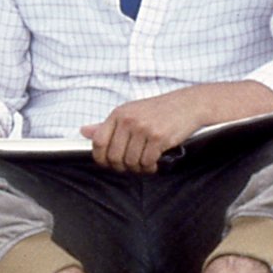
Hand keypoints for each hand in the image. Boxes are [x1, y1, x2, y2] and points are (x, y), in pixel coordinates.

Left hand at [80, 90, 212, 172]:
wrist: (188, 104)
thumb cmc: (159, 110)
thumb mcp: (130, 112)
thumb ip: (108, 125)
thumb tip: (84, 131)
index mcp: (118, 114)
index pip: (99, 142)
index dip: (101, 158)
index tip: (108, 163)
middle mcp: (129, 121)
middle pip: (114, 156)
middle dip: (121, 167)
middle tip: (130, 167)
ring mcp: (144, 129)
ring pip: (131, 162)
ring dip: (138, 168)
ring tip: (145, 164)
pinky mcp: (159, 138)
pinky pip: (147, 162)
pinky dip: (150, 167)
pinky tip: (154, 163)